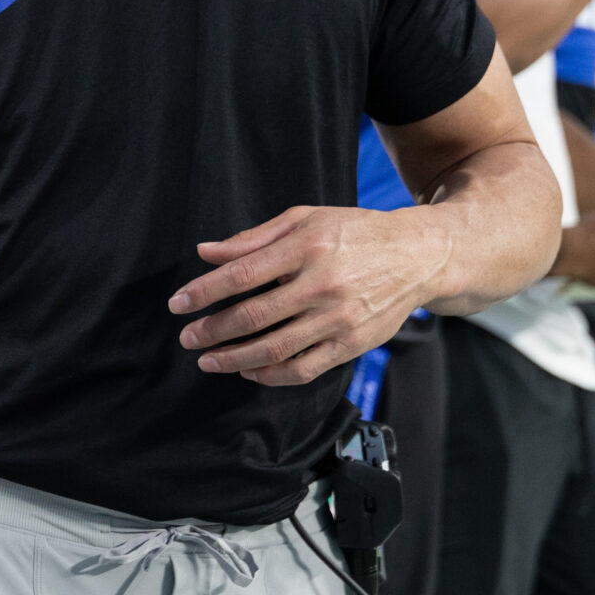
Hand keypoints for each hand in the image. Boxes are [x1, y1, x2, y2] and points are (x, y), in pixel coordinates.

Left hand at [168, 206, 447, 385]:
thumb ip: (253, 238)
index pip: (242, 274)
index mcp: (306, 247)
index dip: (204, 292)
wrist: (417, 256)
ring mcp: (338, 318)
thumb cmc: (354, 232)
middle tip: (187, 337)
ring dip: (234, 359)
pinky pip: (304, 368)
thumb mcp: (305, 219)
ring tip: (208, 360)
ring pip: (275, 349)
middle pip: (253, 316)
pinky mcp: (352, 344)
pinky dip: (271, 375)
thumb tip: (206, 252)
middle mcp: (321, 284)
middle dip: (212, 330)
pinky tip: (249, 371)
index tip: (178, 304)